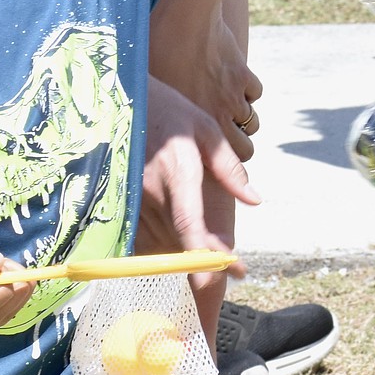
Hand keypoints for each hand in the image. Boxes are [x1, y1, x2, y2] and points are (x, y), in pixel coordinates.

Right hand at [137, 77, 260, 346]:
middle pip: (178, 244)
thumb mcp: (205, 129)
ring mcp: (132, 201)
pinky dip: (162, 244)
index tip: (223, 277)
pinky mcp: (120, 204)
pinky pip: (143, 238)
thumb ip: (229, 167)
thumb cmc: (168, 111)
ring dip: (183, 253)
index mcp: (177, 172)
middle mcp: (151, 192)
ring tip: (205, 246)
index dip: (203, 254)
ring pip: (161, 244)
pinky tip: (175, 236)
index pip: (188, 223)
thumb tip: (254, 199)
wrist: (121, 98)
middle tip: (230, 264)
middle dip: (205, 262)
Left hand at [150, 0, 262, 159]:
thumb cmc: (157, 50)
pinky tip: (231, 80)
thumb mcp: (150, 85)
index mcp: (193, 123)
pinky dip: (246, 89)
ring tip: (224, 104)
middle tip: (224, 134)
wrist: (185, 18)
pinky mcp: (243, 73)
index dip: (218, 161)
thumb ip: (157, 110)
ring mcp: (232, 95)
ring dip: (241, 117)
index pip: (219, 162)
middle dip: (237, 144)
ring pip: (251, 121)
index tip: (211, 154)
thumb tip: (142, 123)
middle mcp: (218, 115)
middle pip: (246, 149)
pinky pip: (254, 92)